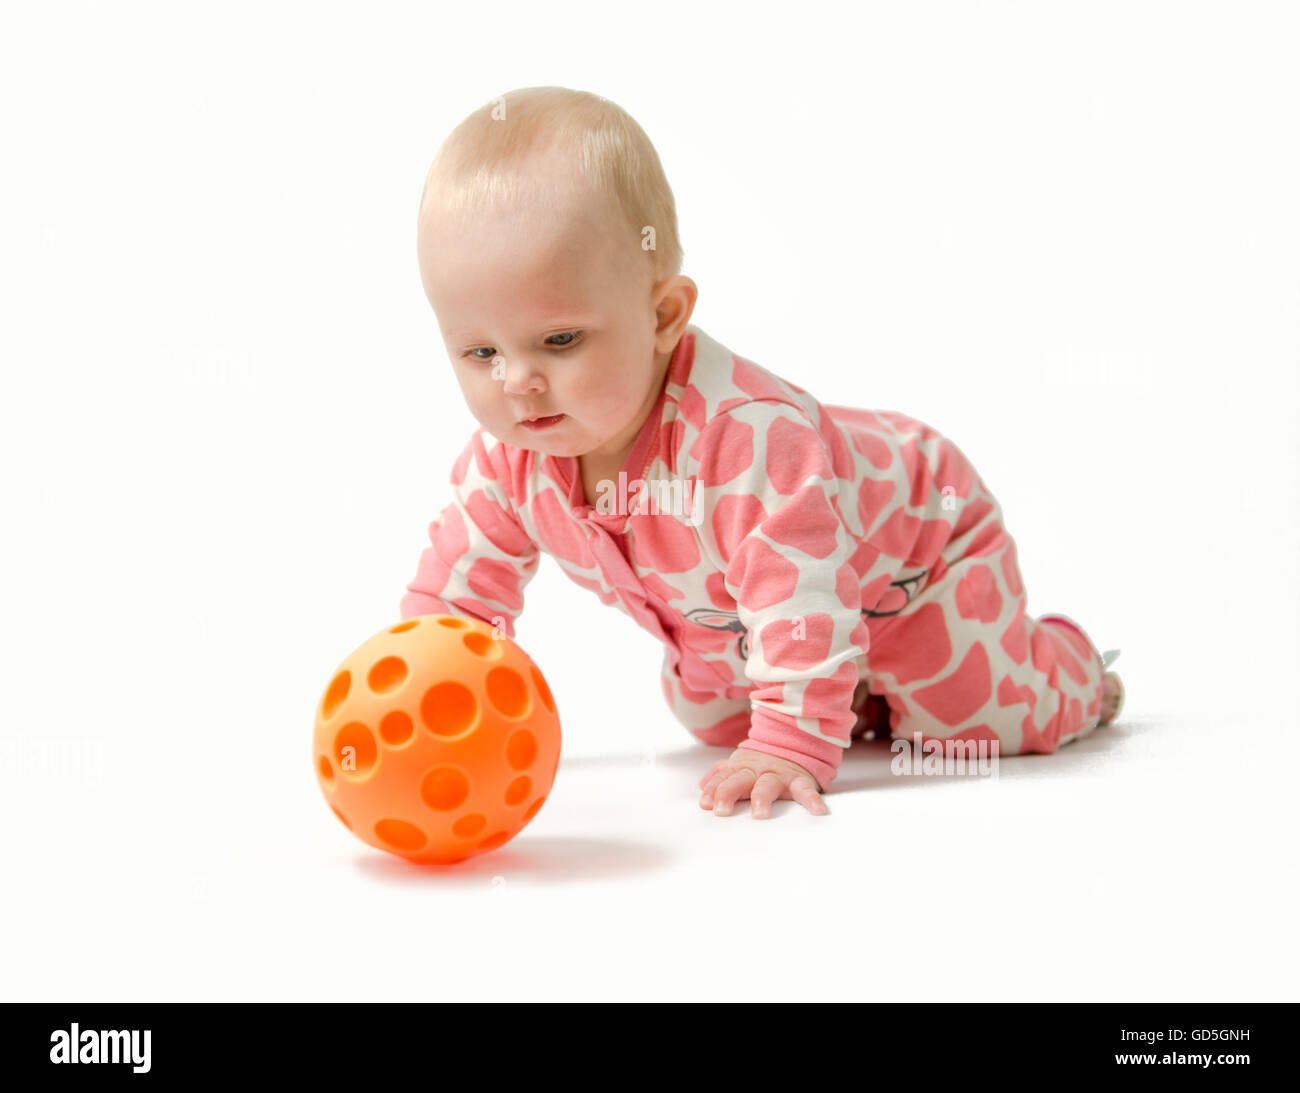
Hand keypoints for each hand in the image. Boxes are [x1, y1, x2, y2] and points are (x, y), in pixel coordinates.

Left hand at [697, 747, 828, 818]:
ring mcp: (778, 775)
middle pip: (739, 780)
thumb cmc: (761, 763)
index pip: (723, 779)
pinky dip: (811, 800)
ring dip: (762, 798)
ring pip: (768, 785)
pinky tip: (817, 811)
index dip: (713, 790)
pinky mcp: (799, 780)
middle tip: (722, 810)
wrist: (794, 742)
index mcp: (741, 768)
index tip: (705, 804)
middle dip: (729, 793)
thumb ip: (720, 774)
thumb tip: (701, 787)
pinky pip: (805, 790)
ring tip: (759, 814)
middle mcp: (757, 771)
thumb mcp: (739, 764)